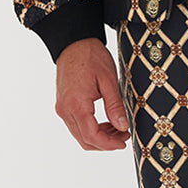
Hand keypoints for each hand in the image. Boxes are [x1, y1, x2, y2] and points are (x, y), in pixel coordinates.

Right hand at [54, 37, 131, 151]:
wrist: (73, 42)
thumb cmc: (91, 57)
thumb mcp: (109, 81)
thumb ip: (115, 106)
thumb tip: (122, 127)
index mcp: (76, 105)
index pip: (92, 136)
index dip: (109, 144)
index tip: (124, 142)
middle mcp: (65, 110)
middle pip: (85, 140)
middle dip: (106, 143)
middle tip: (124, 135)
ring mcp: (62, 108)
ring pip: (80, 134)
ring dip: (99, 136)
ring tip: (118, 128)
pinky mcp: (63, 105)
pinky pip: (76, 125)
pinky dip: (91, 128)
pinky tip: (107, 121)